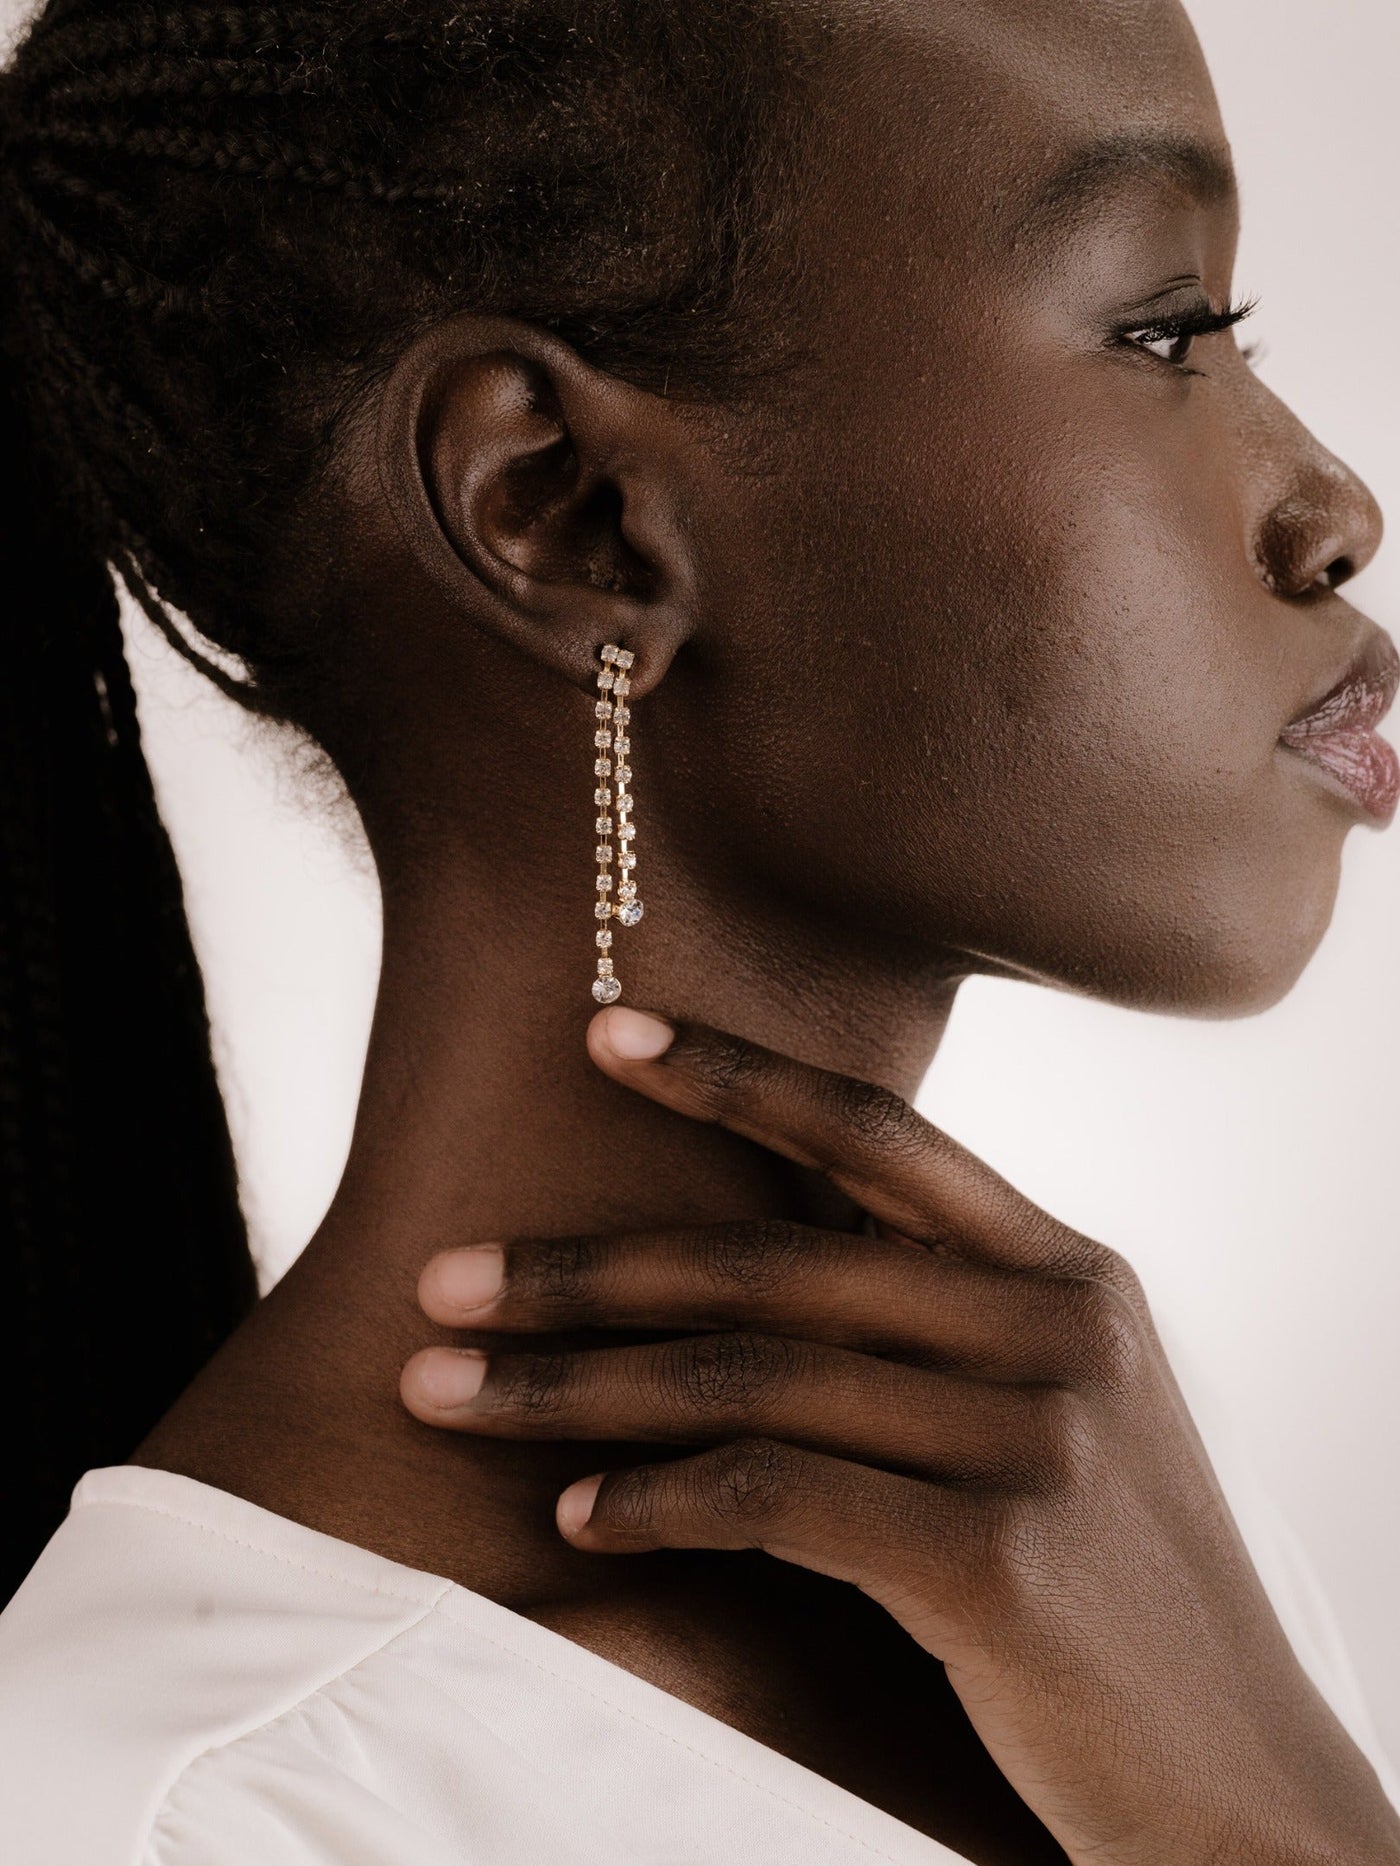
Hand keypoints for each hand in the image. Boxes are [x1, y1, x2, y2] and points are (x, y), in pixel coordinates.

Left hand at [402, 1009, 1399, 1865]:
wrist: (1242, 1786)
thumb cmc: (1115, 1596)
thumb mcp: (1054, 1416)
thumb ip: (940, 1321)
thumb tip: (765, 1241)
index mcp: (1071, 1272)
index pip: (878, 1137)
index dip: (736, 1076)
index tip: (606, 1032)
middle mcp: (1058, 1328)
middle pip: (774, 1263)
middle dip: (585, 1269)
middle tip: (440, 1279)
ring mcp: (1033, 1438)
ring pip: (749, 1374)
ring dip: (573, 1387)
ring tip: (443, 1392)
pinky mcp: (996, 1558)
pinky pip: (770, 1496)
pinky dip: (653, 1501)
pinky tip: (572, 1518)